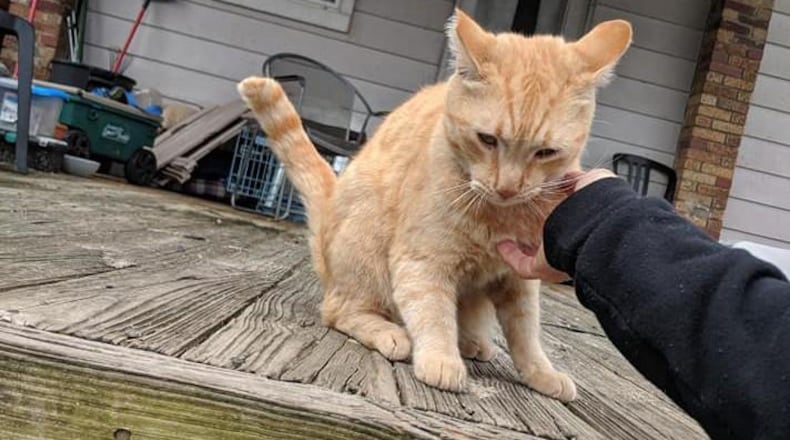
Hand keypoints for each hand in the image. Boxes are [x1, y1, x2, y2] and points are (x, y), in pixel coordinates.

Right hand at [498, 168, 617, 280]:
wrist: (597, 229)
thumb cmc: (600, 207)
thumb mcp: (593, 182)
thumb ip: (579, 179)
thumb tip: (567, 175)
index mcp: (584, 228)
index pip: (568, 223)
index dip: (555, 215)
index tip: (541, 206)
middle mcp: (572, 245)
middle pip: (552, 242)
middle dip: (537, 234)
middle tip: (522, 221)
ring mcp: (556, 259)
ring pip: (535, 257)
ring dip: (520, 248)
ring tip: (507, 236)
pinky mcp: (542, 268)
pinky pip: (521, 265)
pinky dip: (510, 255)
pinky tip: (501, 245)